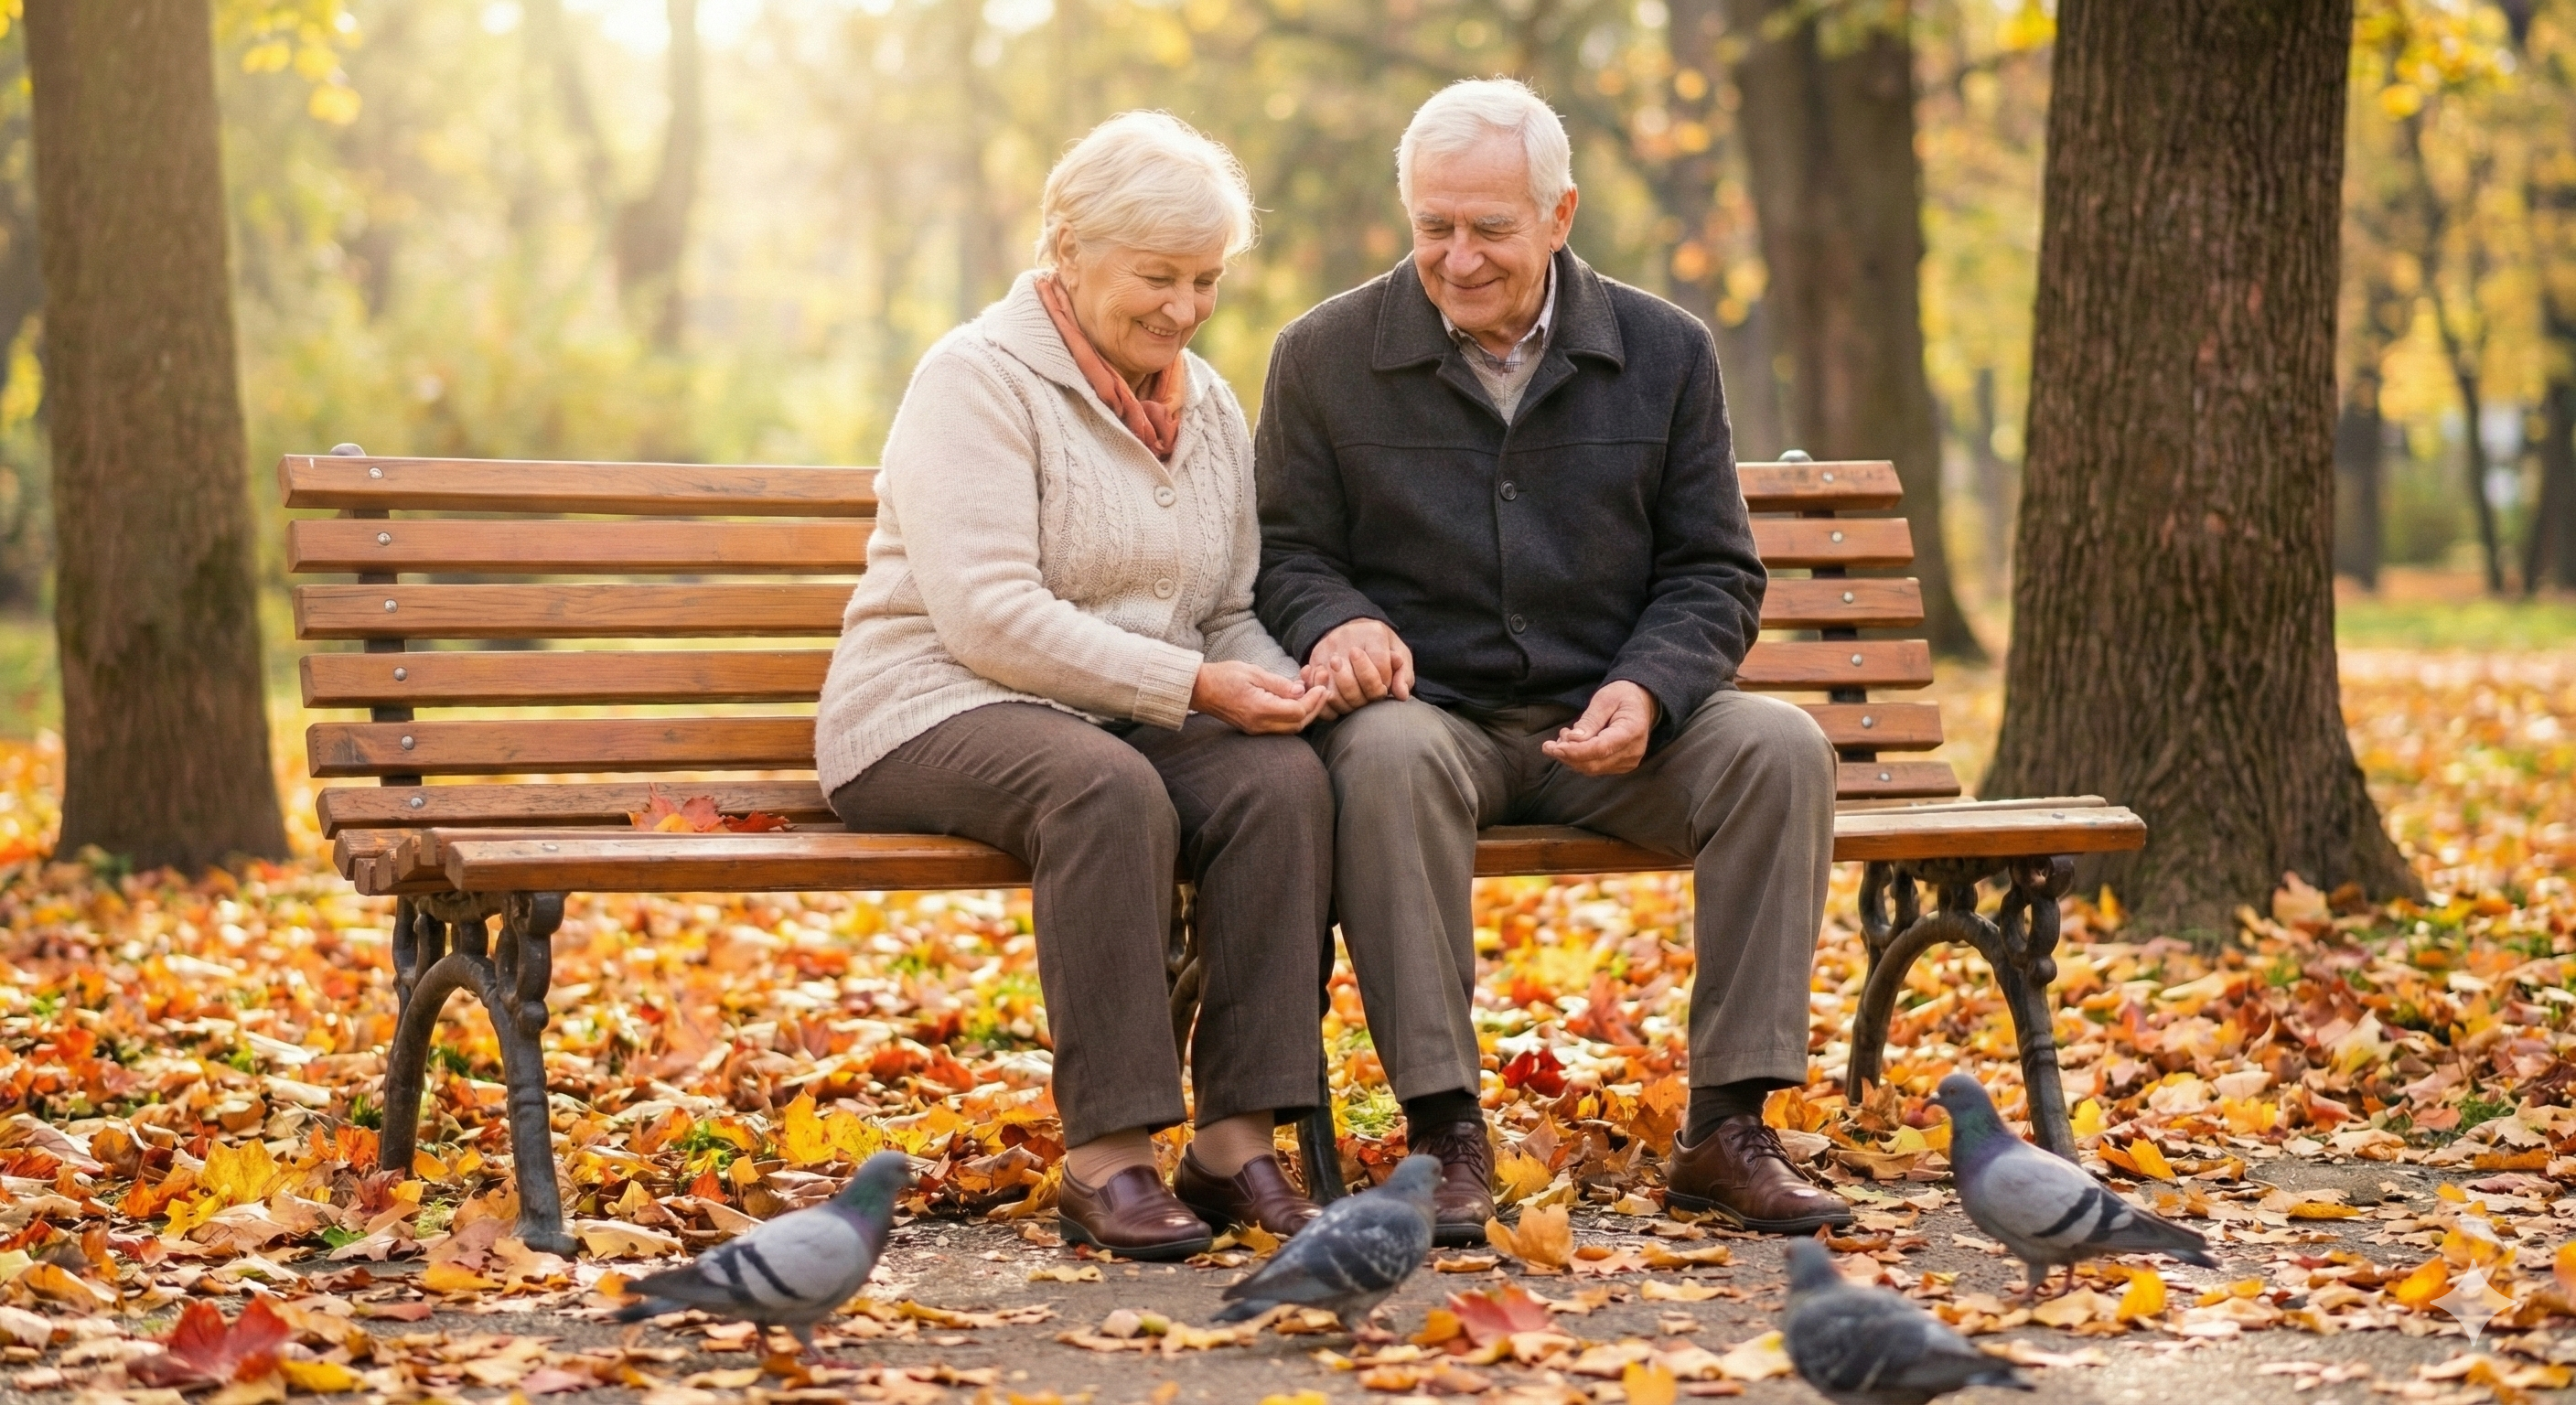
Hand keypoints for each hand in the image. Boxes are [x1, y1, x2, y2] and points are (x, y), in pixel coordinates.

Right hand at [1192, 661, 1331, 733]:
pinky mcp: (1255, 728)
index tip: (1321, 685)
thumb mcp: (1253, 673)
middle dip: (1315, 707)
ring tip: (1314, 692)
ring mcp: (1257, 729)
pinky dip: (1294, 714)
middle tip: (1324, 688)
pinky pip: (1281, 726)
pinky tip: (1298, 699)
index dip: (1313, 699)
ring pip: (1292, 728)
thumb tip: (1300, 690)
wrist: (1200, 689)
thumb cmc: (1224, 676)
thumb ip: (1279, 684)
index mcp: (1259, 709)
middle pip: (1298, 724)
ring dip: (1306, 712)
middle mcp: (1259, 724)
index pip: (1297, 711)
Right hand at [1300, 618, 1415, 717]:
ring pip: (1333, 692)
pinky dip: (1326, 705)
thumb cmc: (1378, 645)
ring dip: (1348, 705)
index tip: (1385, 685)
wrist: (1350, 629)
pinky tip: (1339, 705)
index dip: (1385, 684)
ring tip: (1357, 700)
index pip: (1381, 668)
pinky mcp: (1312, 662)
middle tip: (1371, 696)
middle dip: (1366, 697)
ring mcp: (1326, 651)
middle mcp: (1345, 639)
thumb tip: (1401, 694)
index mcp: (1373, 633)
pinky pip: (1315, 692)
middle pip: (1353, 683)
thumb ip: (1403, 674)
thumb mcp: (1398, 653)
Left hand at [1540, 681, 1657, 775]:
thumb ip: (1590, 720)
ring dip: (1571, 757)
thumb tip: (1573, 740)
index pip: (1601, 749)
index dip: (1576, 751)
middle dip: (1567, 756)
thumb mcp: (1605, 699)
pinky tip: (1573, 744)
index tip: (1555, 748)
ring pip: (1592, 768)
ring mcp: (1628, 762)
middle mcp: (1633, 751)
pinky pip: (1595, 767)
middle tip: (1550, 743)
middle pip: (1594, 763)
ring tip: (1563, 737)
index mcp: (1632, 731)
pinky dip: (1578, 759)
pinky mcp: (1620, 766)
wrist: (1641, 704)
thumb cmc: (1622, 697)